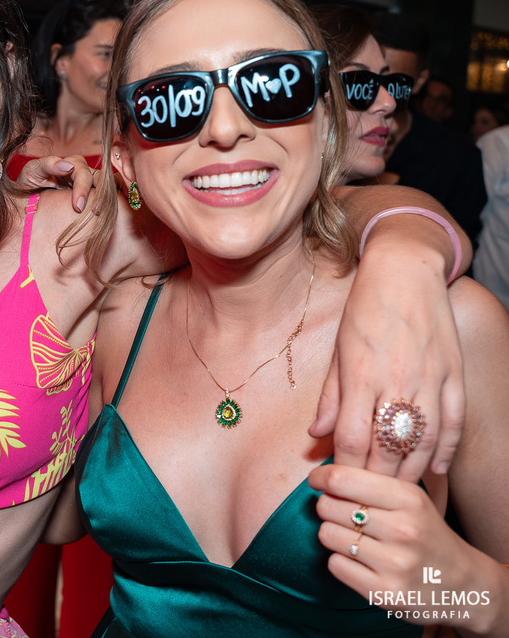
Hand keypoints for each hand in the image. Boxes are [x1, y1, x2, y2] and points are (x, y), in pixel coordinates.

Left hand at [18, 155, 97, 212]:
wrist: (22, 200)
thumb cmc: (28, 182)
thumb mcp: (33, 170)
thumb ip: (48, 164)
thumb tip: (68, 166)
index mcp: (71, 164)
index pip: (84, 173)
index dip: (82, 189)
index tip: (78, 206)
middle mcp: (82, 174)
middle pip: (98, 181)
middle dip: (97, 197)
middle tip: (94, 213)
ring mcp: (87, 187)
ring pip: (103, 191)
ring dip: (103, 202)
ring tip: (98, 217)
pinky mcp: (88, 200)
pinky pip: (100, 202)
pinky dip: (101, 208)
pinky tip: (97, 219)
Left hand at [310, 246, 463, 480]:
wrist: (404, 270)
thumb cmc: (363, 309)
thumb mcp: (337, 349)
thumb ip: (330, 395)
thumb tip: (316, 434)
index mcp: (361, 375)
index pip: (352, 437)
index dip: (346, 467)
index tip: (338, 483)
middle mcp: (397, 380)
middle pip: (388, 446)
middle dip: (377, 478)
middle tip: (367, 499)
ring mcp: (430, 378)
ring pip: (424, 441)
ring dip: (412, 471)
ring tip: (398, 491)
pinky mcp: (453, 373)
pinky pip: (454, 420)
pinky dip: (447, 448)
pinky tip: (438, 468)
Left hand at [310, 465, 505, 633]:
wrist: (463, 583)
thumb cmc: (425, 533)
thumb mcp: (410, 499)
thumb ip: (371, 483)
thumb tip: (322, 474)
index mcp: (409, 499)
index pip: (342, 479)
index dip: (320, 478)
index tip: (317, 481)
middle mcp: (403, 530)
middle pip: (328, 506)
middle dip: (327, 507)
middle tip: (343, 514)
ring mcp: (394, 563)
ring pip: (327, 535)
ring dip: (333, 535)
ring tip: (354, 538)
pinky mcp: (384, 592)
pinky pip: (335, 565)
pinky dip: (341, 561)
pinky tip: (361, 561)